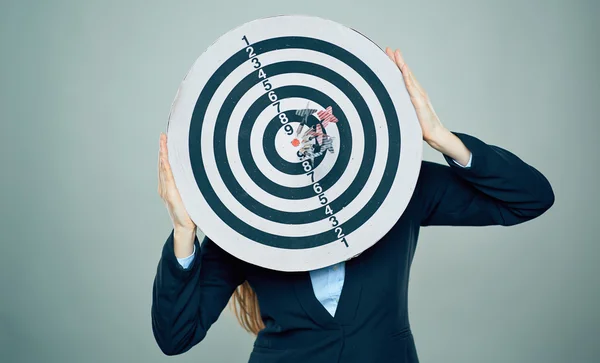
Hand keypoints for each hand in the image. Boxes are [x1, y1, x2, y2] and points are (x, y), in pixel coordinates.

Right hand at [158, 132, 195, 231]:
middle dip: (162, 149)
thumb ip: (191, 184)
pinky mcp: (170, 194)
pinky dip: (165, 167)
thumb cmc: (190, 212)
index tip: (166, 140)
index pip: (166, 166)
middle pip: (162, 164)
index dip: (165, 153)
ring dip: (162, 154)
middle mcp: (165, 187)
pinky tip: (164, 158)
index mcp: (169, 186)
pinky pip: (167, 177)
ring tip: (162, 141)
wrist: (186, 227)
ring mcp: (166, 190)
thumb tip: (202, 173)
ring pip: (163, 168)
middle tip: (163, 135)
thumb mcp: (192, 194)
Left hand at [385, 48, 470, 164]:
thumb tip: (387, 109)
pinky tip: (404, 69)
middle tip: (389, 49)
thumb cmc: (420, 125)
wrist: (434, 134)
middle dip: (396, 61)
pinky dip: (408, 78)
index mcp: (412, 94)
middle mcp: (416, 91)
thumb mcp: (407, 114)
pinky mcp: (420, 102)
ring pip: (408, 77)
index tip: (388, 55)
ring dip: (401, 65)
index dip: (395, 66)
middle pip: (404, 73)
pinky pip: (412, 87)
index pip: (402, 77)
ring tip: (395, 53)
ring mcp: (418, 95)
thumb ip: (400, 108)